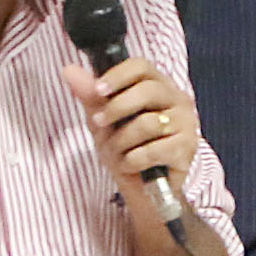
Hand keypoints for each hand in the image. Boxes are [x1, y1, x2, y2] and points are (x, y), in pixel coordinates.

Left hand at [64, 54, 201, 217]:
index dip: (118, 76)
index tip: (99, 90)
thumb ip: (90, 95)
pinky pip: (153, 150)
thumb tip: (69, 70)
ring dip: (121, 142)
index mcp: (158, 85)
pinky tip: (131, 165)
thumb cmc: (127, 148)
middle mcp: (177, 100)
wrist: (143, 188)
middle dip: (116, 109)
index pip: (141, 67)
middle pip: (147, 90)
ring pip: (147, 123)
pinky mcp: (186, 149)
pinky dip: (134, 161)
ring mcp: (186, 124)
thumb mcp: (103, 119)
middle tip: (99, 124)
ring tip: (117, 153)